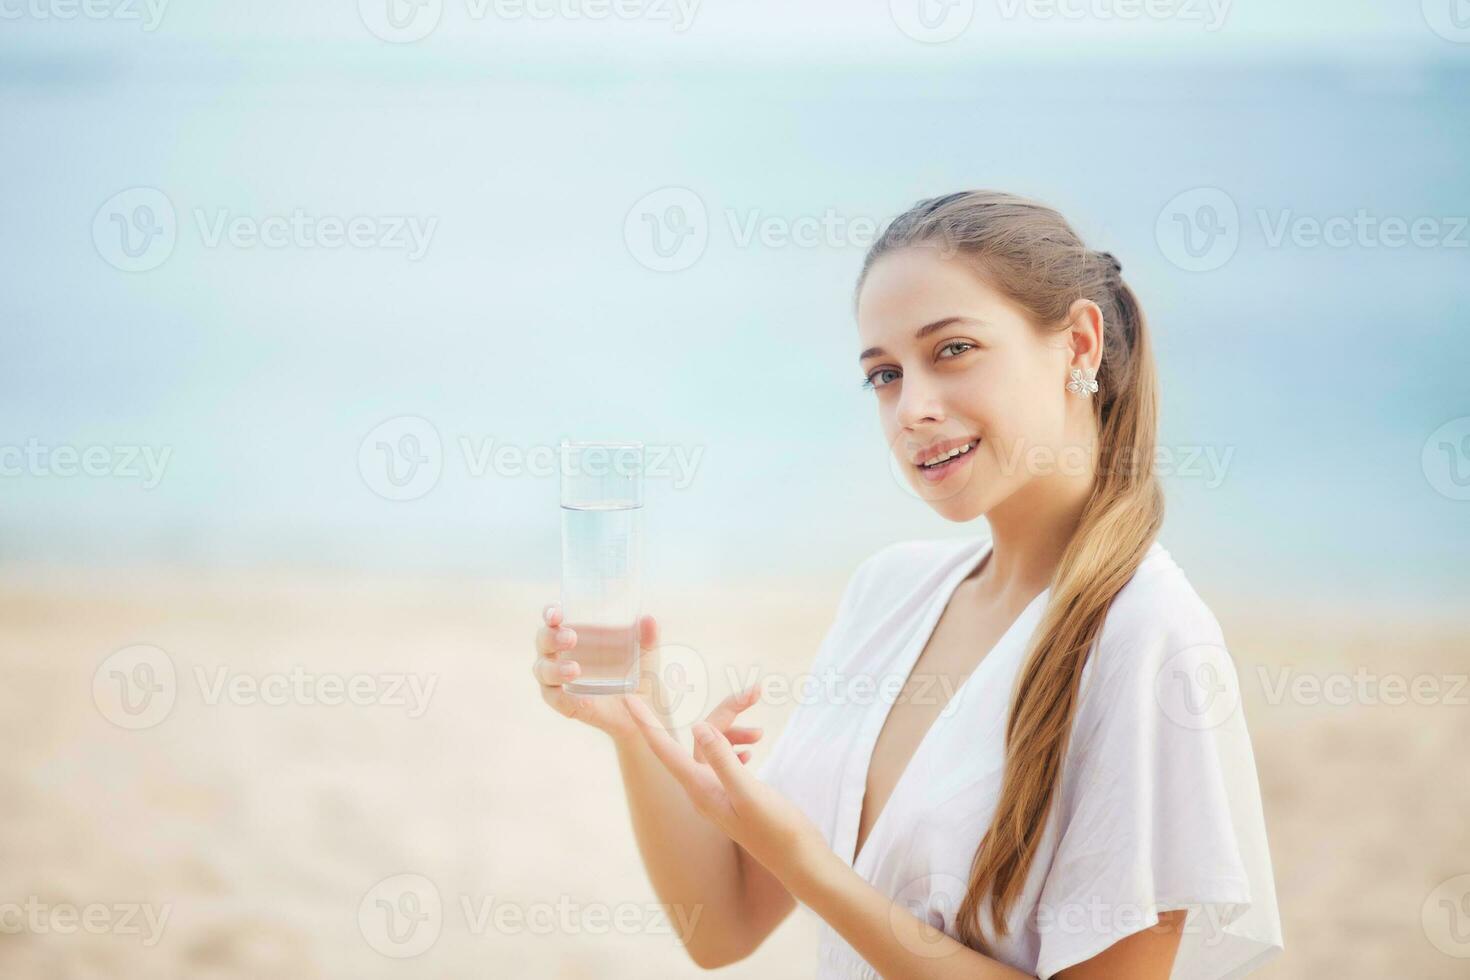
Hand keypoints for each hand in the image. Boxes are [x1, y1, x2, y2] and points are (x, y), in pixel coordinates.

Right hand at [532, 601, 660, 740]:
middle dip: (552, 637)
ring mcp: (559, 680)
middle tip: (571, 638)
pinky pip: (556, 700)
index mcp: (573, 633)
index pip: (553, 619)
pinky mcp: (565, 703)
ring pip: (542, 670)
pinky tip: (584, 699)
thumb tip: (649, 619)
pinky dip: (565, 698)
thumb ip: (648, 635)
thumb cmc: (636, 668)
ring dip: (555, 668)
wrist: (642, 706)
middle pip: (543, 641)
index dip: (550, 613)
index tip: (557, 613)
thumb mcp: (646, 651)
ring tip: (575, 669)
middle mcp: (560, 654)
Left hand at [621, 690, 826, 878]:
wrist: (799, 861)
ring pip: (715, 748)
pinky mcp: (734, 796)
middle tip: (754, 692)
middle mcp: (703, 791)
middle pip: (699, 739)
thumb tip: (698, 727)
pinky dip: (736, 747)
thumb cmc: (777, 831)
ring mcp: (718, 794)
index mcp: (700, 789)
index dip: (646, 723)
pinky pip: (725, 761)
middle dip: (724, 712)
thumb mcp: (749, 794)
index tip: (628, 699)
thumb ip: (723, 761)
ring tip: (761, 731)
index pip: (665, 750)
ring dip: (734, 730)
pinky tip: (753, 748)